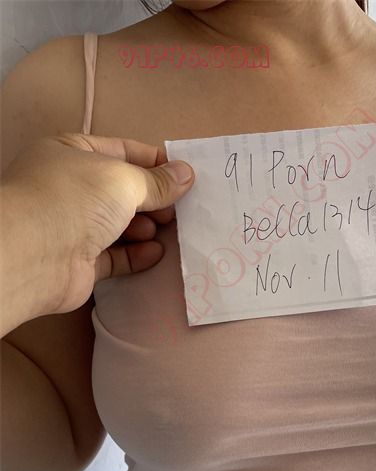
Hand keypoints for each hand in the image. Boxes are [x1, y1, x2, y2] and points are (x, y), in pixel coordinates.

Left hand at [1, 133, 194, 317]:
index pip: (121, 151)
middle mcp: (71, 187)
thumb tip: (187, 174)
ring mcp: (74, 226)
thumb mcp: (123, 179)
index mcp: (71, 153)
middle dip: (154, 199)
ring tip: (166, 230)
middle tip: (179, 208)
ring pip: (120, 225)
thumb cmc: (74, 200)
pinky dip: (137, 254)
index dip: (154, 162)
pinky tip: (156, 253)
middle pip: (123, 191)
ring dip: (147, 227)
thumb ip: (157, 181)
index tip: (184, 176)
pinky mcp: (81, 261)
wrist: (35, 255)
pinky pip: (116, 256)